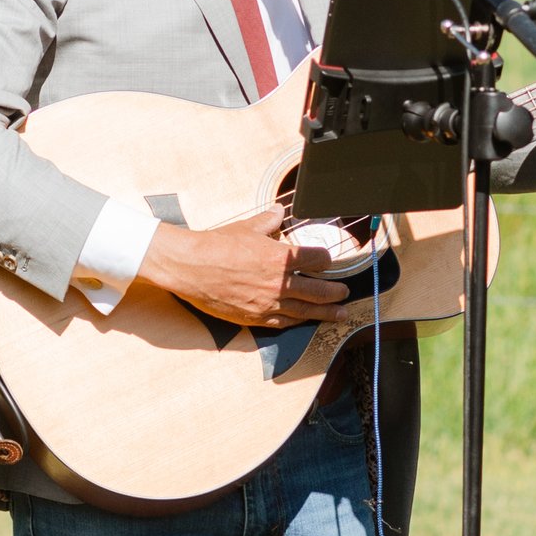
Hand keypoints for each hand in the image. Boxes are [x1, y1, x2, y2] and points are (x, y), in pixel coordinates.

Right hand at [136, 209, 352, 329]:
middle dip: (336, 292)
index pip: (316, 260)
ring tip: (340, 314)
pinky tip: (304, 321)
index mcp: (281, 258)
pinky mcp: (254, 318)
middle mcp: (279, 284)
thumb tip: (278, 212)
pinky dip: (297, 321)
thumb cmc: (217, 245)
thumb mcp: (247, 227)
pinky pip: (283, 323)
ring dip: (326, 313)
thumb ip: (268, 221)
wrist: (190, 267)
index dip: (325, 259)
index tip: (326, 260)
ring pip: (305, 312)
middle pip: (319, 291)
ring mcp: (267, 304)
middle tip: (345, 293)